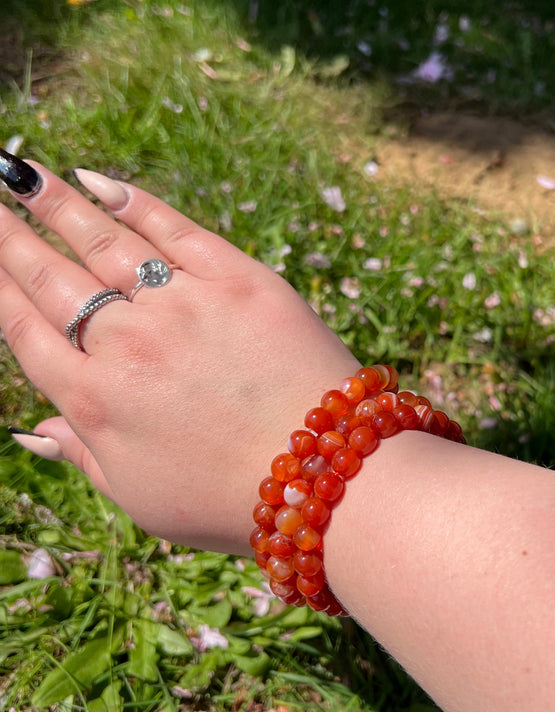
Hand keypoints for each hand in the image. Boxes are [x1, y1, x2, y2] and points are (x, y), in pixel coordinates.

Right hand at [0, 155, 357, 553]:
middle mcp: (127, 344)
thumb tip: (32, 431)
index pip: (24, 329)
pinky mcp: (239, 281)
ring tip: (23, 172)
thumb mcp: (145, 500)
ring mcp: (183, 306)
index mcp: (96, 402)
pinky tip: (99, 182)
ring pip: (104, 243)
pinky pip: (175, 229)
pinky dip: (135, 202)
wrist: (327, 475)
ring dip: (57, 204)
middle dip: (11, 236)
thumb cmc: (234, 501)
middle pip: (52, 279)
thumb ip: (86, 458)